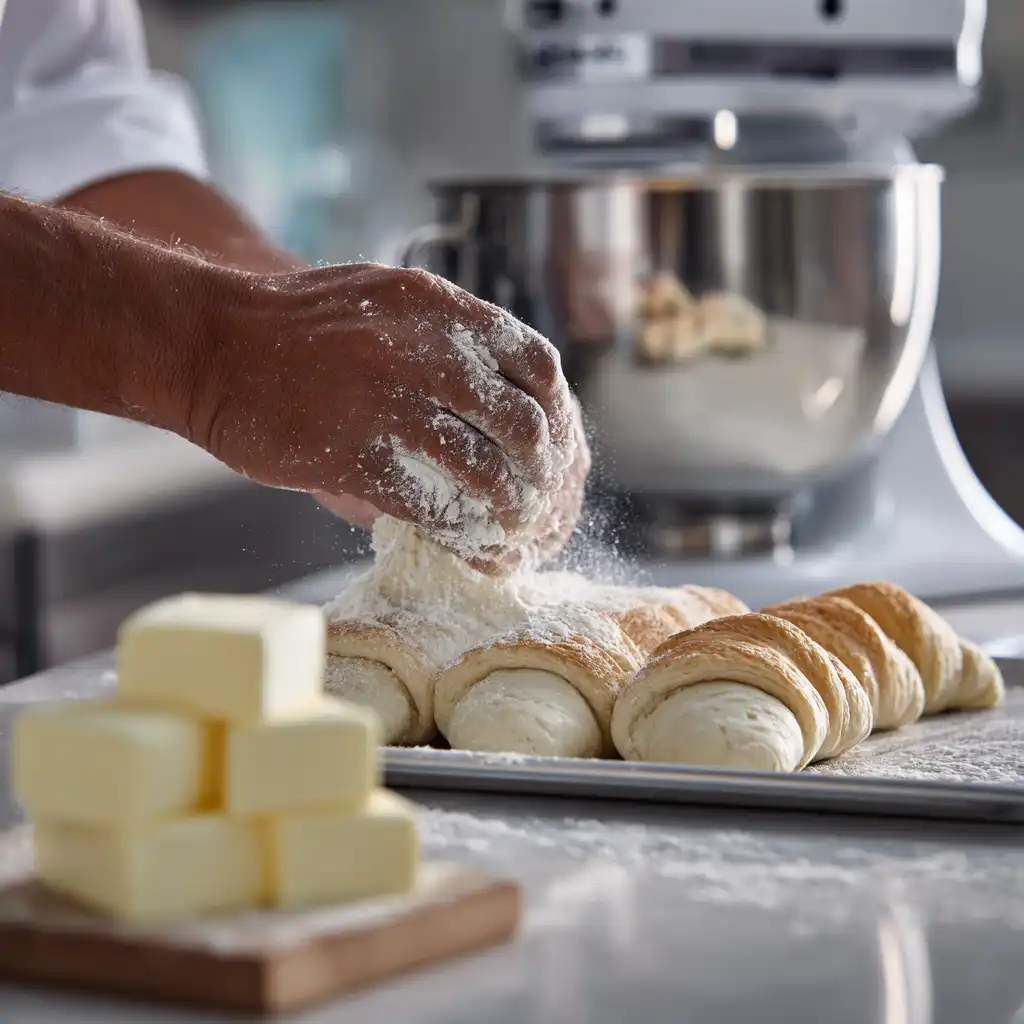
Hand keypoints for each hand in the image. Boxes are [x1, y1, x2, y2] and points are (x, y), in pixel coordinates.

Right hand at [187, 263, 582, 567]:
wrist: (212, 343)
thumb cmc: (301, 328)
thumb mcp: (387, 303)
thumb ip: (448, 340)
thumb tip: (511, 405)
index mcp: (440, 308)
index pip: (537, 365)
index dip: (557, 414)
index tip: (556, 448)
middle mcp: (424, 350)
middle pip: (522, 425)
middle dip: (542, 475)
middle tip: (541, 503)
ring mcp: (389, 404)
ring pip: (484, 472)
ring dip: (508, 512)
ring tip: (513, 533)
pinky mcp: (353, 457)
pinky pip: (431, 508)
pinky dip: (462, 537)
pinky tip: (471, 550)